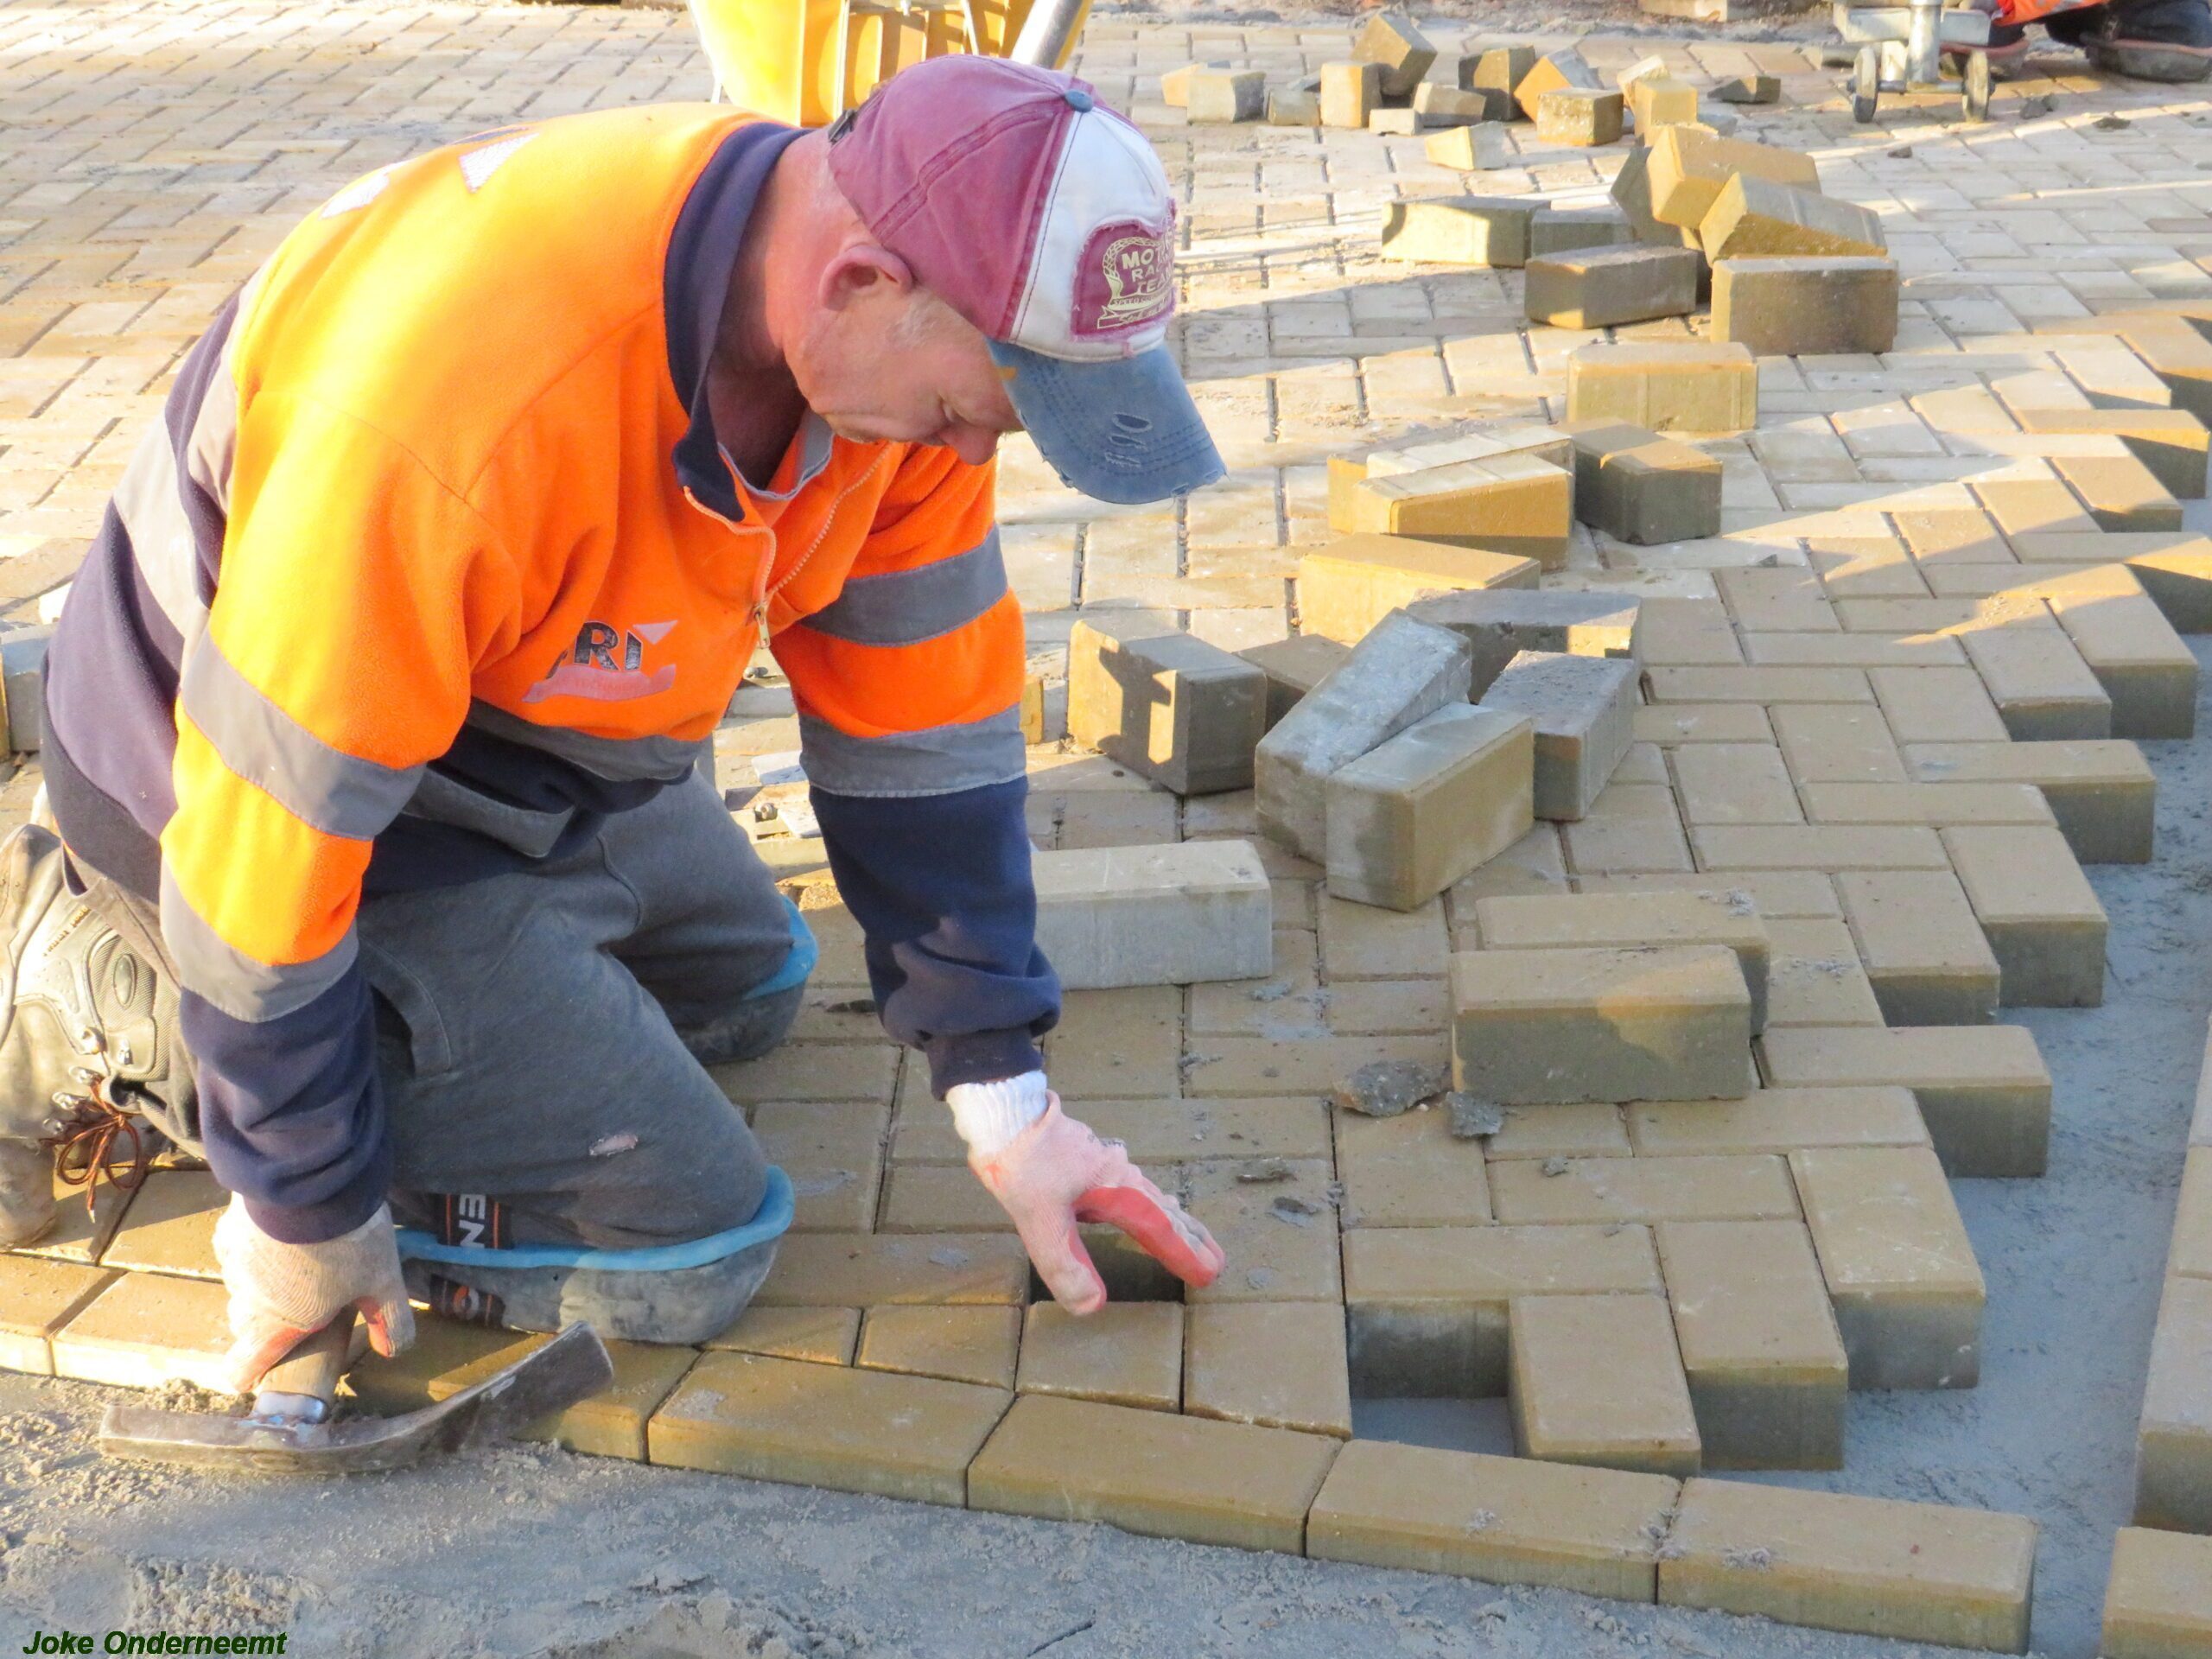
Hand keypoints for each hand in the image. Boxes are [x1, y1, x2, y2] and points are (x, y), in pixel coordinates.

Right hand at [212, 1195, 414, 1393]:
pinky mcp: (228, 1230)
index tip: (266, 1364)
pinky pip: (238, 1250)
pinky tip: (285, 1231)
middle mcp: (245, 1300)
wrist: (312, 1180)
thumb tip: (393, 1351)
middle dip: (270, 1320)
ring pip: (242, 1286)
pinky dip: (256, 1248)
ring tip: (303, 1257)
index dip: (250, 1371)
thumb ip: (389, 1321)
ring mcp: (232, 1264)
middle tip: (308, 1299)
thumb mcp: (383, 1282)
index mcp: (277, 1325)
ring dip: (264, 1281)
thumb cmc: (347, 1240)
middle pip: (246, 1325)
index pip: (241, 1368)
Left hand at [958, 1084, 1224, 1314]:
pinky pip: (1131, 1185)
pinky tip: (1138, 1201)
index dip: (1185, 1254)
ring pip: (1150, 1195)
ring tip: (1190, 1232)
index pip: (1160, 1228)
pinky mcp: (1088, 1158)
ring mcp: (1105, 1163)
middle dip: (1191, 1236)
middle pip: (1165, 1210)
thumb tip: (1092, 1307)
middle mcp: (1120, 1174)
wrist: (1004, 1112)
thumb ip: (1065, 1265)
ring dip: (1173, 1217)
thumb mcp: (1039, 1221)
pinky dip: (1148, 1201)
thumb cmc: (1023, 1162)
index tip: (1210, 1273)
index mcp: (1117, 1188)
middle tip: (1217, 1258)